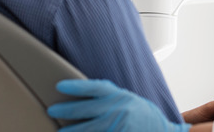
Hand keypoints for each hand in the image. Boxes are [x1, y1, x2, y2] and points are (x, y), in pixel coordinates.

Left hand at [48, 79, 189, 131]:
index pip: (95, 87)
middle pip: (87, 109)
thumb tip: (80, 96)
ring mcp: (119, 126)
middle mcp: (118, 109)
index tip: (60, 86)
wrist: (161, 130)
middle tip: (52, 110)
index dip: (76, 86)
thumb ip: (106, 97)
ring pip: (91, 129)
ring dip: (74, 131)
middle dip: (66, 111)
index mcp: (118, 96)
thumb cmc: (139, 113)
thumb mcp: (125, 99)